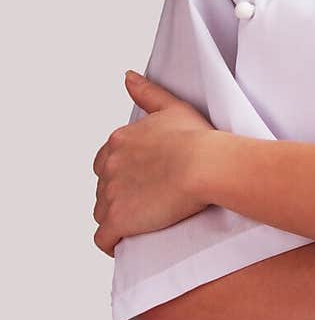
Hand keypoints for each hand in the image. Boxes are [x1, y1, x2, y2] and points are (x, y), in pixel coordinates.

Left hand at [92, 72, 215, 255]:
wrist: (206, 165)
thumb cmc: (198, 138)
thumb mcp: (173, 107)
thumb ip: (147, 92)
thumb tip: (127, 76)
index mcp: (119, 141)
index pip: (106, 162)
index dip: (123, 173)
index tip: (143, 181)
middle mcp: (109, 166)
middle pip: (103, 188)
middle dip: (118, 196)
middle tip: (146, 203)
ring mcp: (111, 194)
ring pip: (102, 212)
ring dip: (116, 218)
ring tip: (141, 224)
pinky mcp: (118, 220)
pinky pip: (103, 238)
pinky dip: (111, 243)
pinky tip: (125, 243)